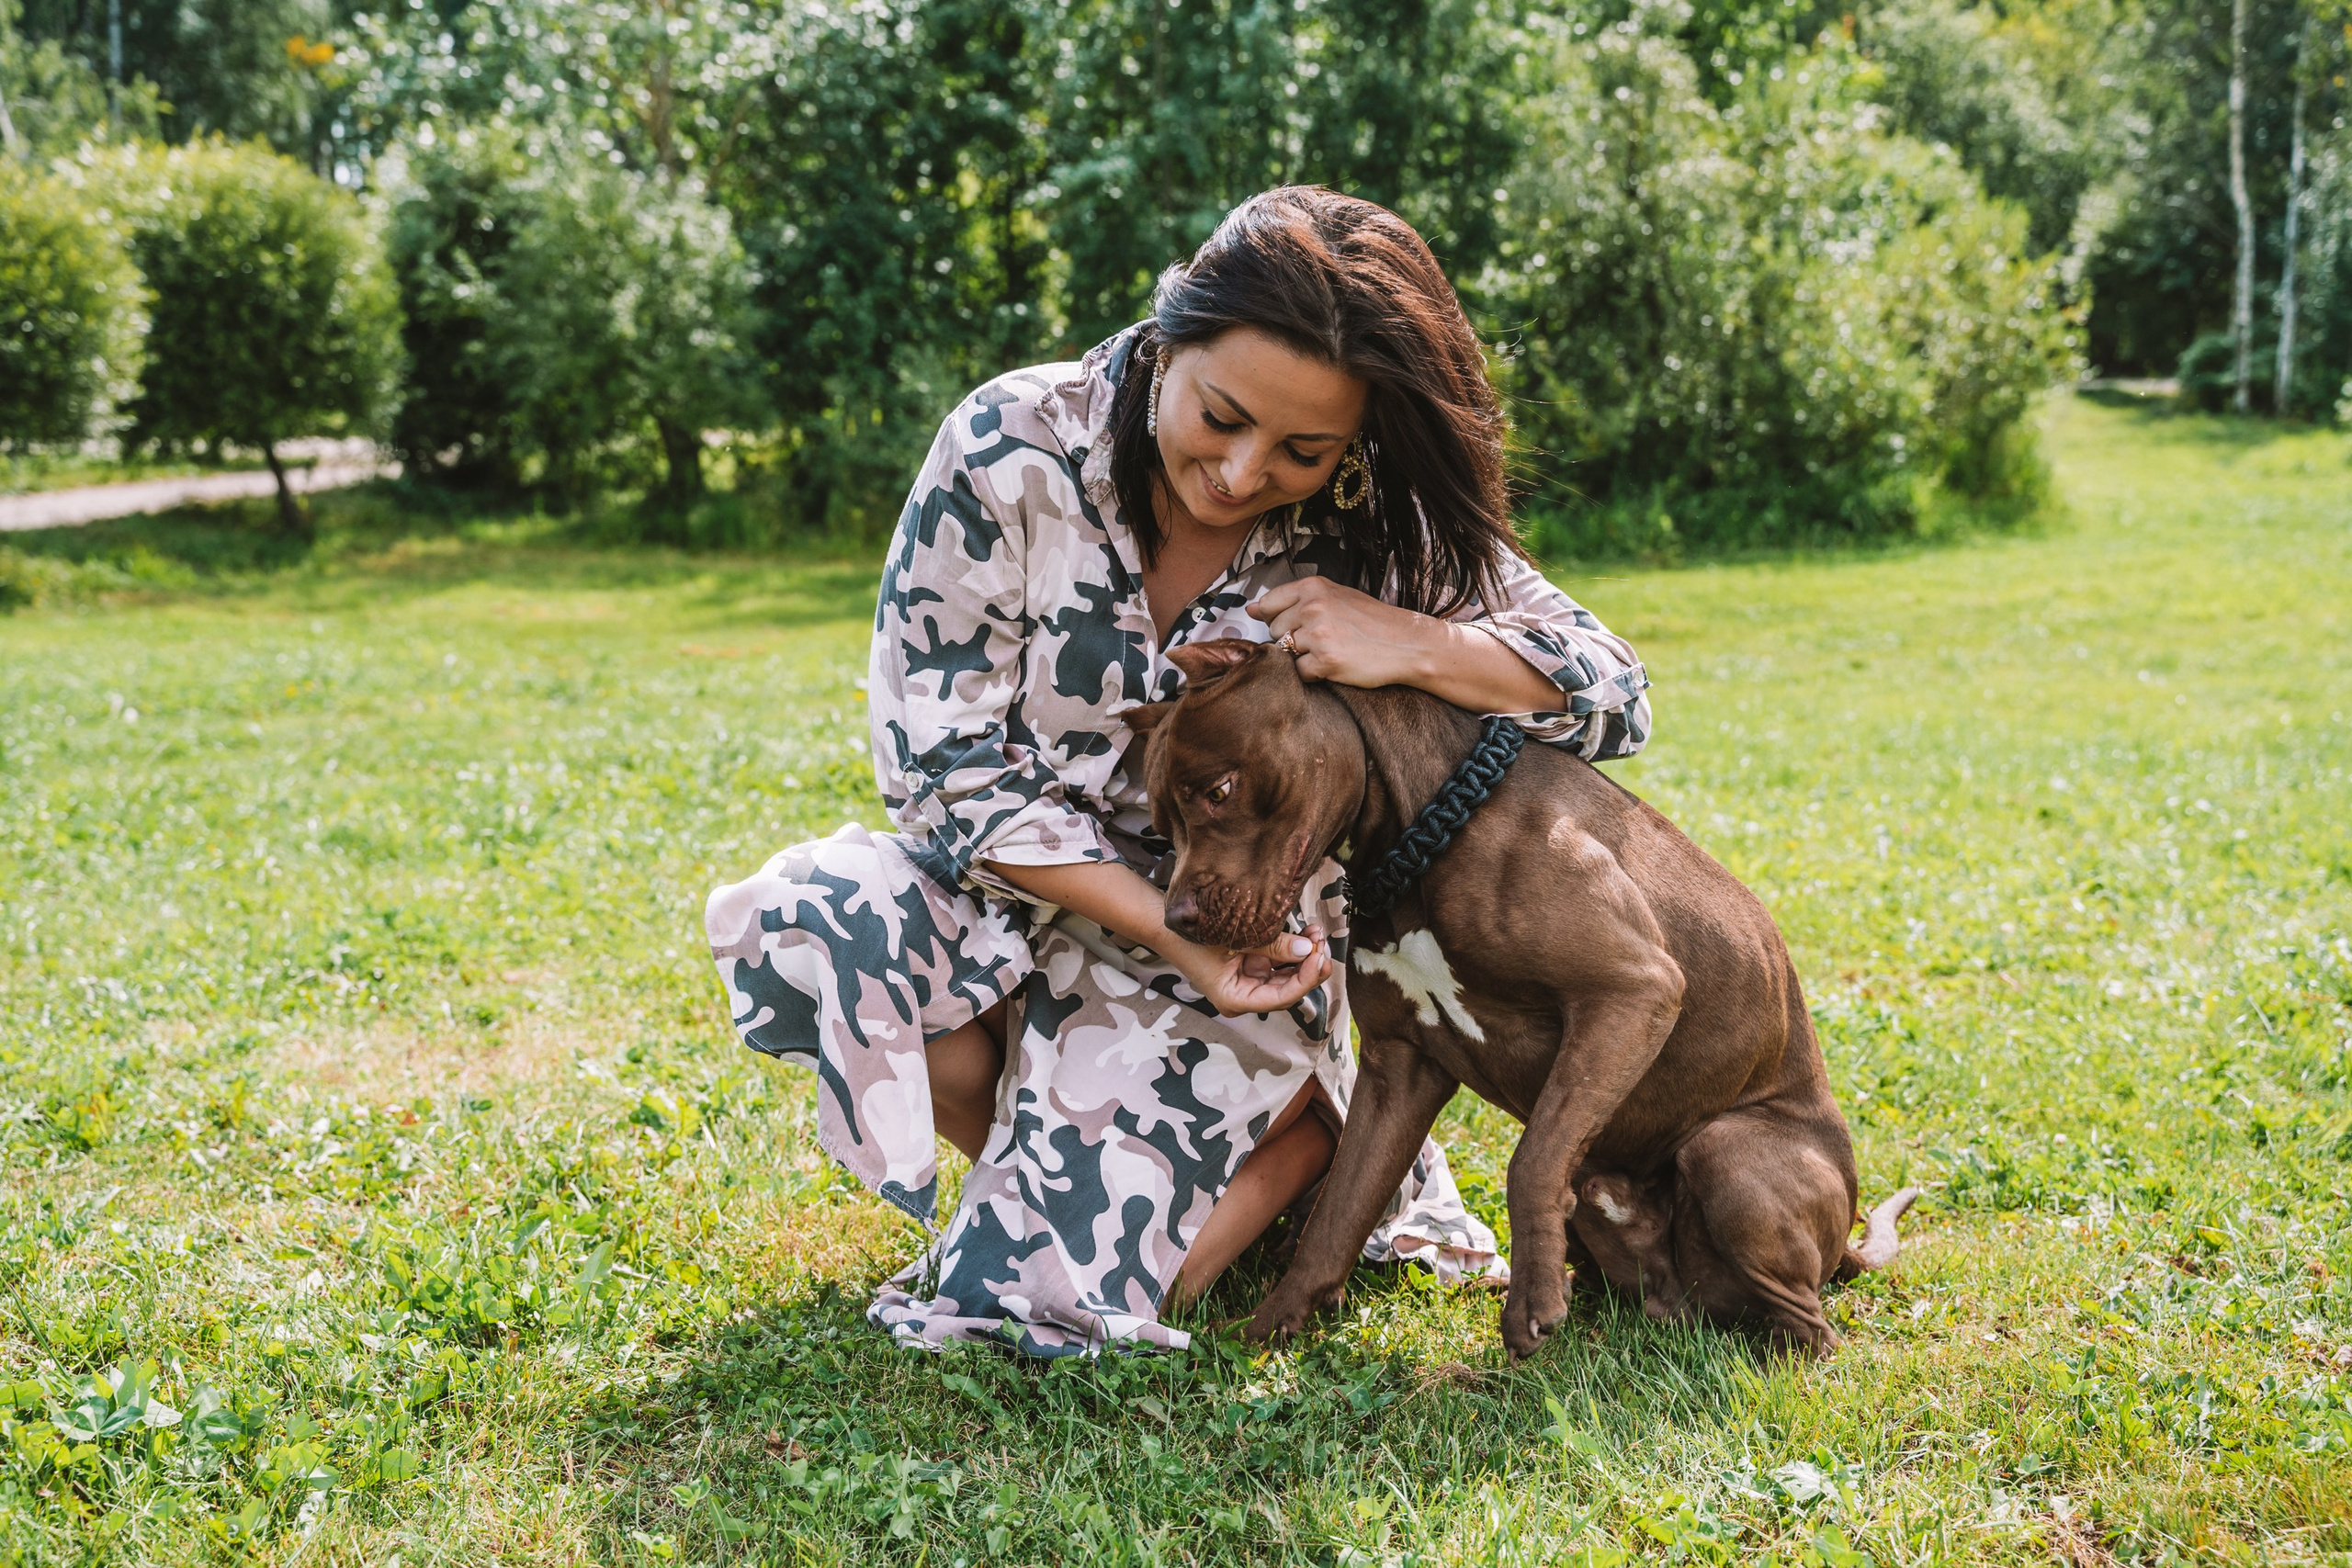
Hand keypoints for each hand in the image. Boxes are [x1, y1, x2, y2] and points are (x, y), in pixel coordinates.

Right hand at [1171, 927, 1331, 1016]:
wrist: (1169, 928)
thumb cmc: (1193, 939)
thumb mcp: (1235, 940)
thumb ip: (1273, 946)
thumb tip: (1308, 948)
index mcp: (1237, 1000)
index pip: (1282, 997)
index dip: (1305, 978)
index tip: (1319, 956)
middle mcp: (1247, 996)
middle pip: (1289, 988)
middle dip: (1310, 966)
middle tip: (1323, 943)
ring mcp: (1251, 981)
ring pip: (1288, 974)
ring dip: (1306, 955)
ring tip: (1316, 932)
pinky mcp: (1254, 966)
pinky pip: (1281, 962)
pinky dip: (1295, 948)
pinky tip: (1307, 933)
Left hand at [1248, 577, 1436, 688]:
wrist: (1407, 643)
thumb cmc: (1372, 621)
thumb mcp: (1335, 596)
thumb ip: (1293, 600)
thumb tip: (1250, 609)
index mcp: (1313, 587)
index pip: (1268, 604)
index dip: (1277, 619)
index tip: (1294, 625)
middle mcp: (1312, 607)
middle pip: (1275, 631)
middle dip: (1292, 640)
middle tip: (1323, 640)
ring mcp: (1318, 634)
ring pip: (1285, 652)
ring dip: (1303, 657)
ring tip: (1331, 651)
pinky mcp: (1326, 661)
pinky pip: (1299, 673)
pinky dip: (1313, 674)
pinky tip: (1334, 665)